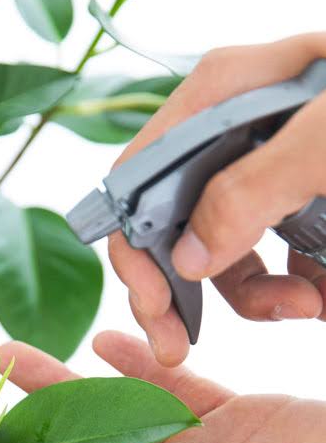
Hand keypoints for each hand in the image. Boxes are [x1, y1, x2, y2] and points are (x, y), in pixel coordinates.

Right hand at [110, 33, 325, 365]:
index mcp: (225, 93)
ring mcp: (273, 163)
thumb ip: (254, 188)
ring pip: (227, 249)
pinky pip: (279, 254)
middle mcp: (236, 127)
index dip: (135, 248)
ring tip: (310, 306)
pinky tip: (324, 295)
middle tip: (182, 349)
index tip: (156, 310)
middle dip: (189, 287)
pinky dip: (297, 286)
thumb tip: (187, 258)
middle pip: (175, 221)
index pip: (138, 177)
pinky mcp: (308, 195)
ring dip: (258, 295)